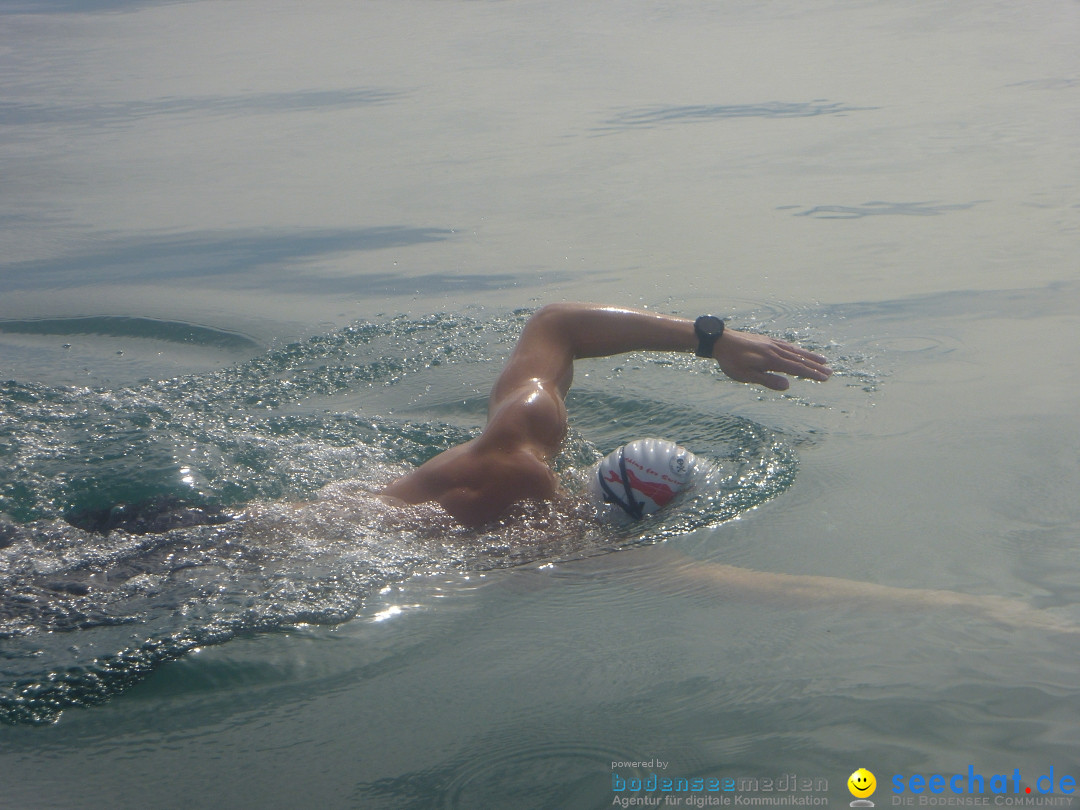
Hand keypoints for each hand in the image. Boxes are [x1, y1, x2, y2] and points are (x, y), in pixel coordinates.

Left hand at [713, 329, 831, 390]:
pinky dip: (797, 349)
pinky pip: (786, 345)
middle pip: (799, 359)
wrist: (720, 341)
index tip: (825, 378)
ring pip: (795, 350)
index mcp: (772, 360)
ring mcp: (771, 343)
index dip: (811, 374)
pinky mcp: (766, 340)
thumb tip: (788, 385)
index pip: (796, 368)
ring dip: (809, 356)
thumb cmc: (731, 361)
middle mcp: (775, 350)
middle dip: (815, 366)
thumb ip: (768, 380)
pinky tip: (799, 351)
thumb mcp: (747, 375)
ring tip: (822, 360)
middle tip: (830, 372)